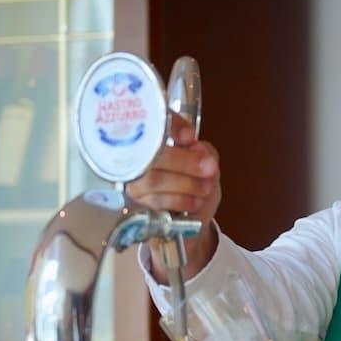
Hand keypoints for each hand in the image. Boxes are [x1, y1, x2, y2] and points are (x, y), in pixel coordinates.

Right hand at [126, 114, 221, 281]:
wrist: (190, 218)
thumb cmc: (195, 183)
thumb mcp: (206, 160)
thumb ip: (203, 150)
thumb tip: (197, 149)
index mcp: (152, 137)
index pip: (153, 121)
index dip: (170, 126)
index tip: (190, 136)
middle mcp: (133, 157)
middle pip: (149, 154)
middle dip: (183, 161)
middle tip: (209, 167)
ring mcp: (131, 181)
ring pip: (152, 179)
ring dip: (185, 183)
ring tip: (206, 187)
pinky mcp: (134, 206)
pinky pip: (153, 201)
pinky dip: (179, 200)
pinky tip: (194, 201)